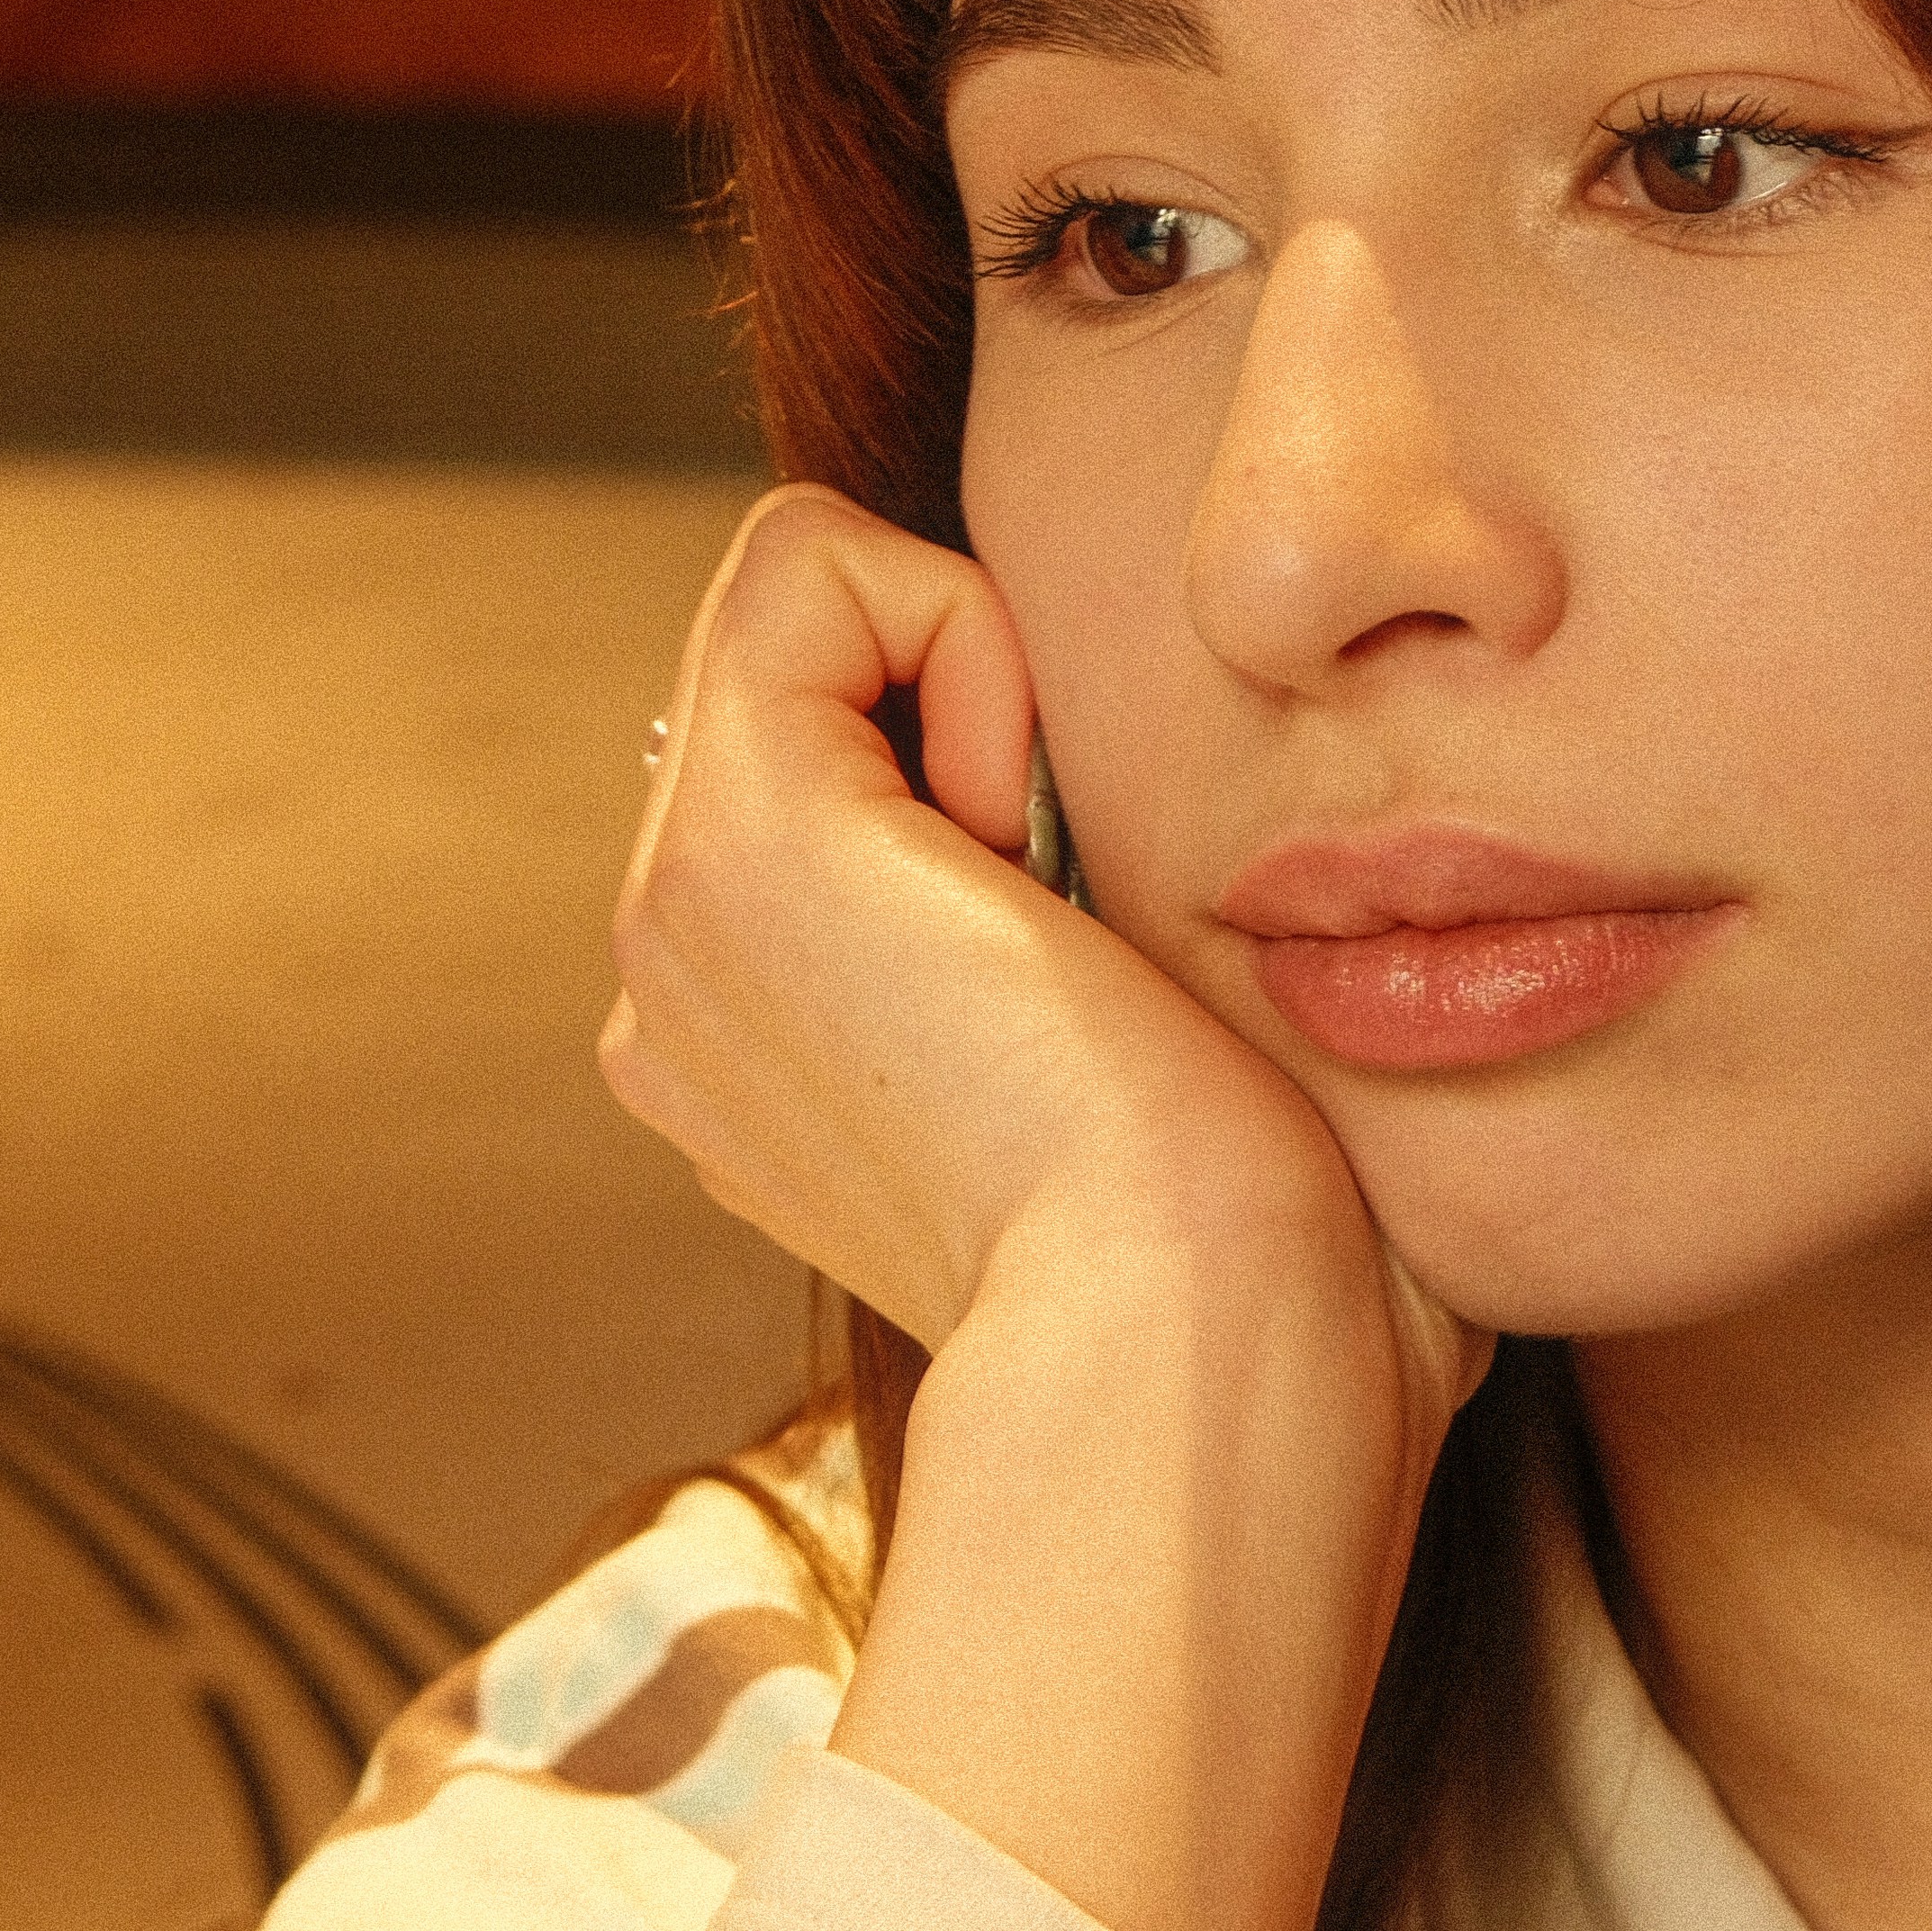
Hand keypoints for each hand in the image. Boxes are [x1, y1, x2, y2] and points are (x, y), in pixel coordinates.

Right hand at [597, 487, 1486, 1930]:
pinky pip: (814, 566)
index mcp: (766, 1043)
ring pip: (812, 605)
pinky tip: (1033, 850)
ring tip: (1053, 918)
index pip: (846, 744)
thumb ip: (1089, 956)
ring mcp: (676, 919)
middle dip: (980, 715)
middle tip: (1079, 935)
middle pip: (820, 660)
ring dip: (987, 697)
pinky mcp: (727, 844)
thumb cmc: (1255, 1279)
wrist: (1198, 1364)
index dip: (997, 759)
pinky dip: (967, 642)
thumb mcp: (1142, 1079)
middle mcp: (686, 978)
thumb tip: (1127, 867)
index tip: (1096, 957)